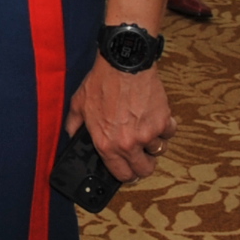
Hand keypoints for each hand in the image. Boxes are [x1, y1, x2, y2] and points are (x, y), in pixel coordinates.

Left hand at [66, 59, 176, 181]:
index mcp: (106, 144)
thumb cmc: (101, 82)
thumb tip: (71, 135)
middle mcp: (128, 143)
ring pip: (158, 150)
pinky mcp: (162, 121)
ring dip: (154, 142)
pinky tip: (155, 116)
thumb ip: (74, 124)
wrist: (123, 63)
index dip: (126, 174)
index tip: (128, 169)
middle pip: (145, 170)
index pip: (122, 175)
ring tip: (145, 128)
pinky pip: (169, 132)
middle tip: (140, 153)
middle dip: (143, 164)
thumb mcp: (79, 104)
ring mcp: (148, 134)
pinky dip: (165, 126)